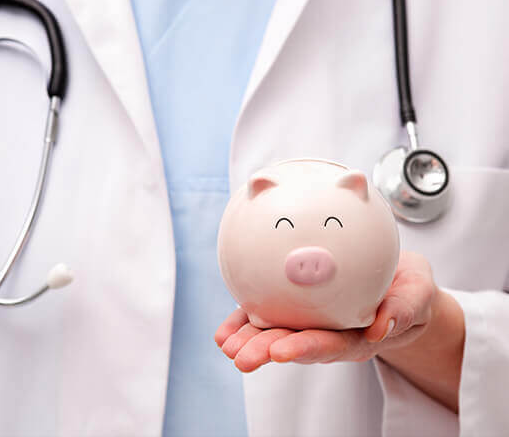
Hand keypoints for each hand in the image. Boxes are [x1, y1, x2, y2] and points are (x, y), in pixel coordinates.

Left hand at [214, 251, 437, 371]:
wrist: (399, 284)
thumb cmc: (409, 289)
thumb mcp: (418, 292)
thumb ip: (405, 308)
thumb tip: (382, 327)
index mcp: (358, 336)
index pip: (331, 345)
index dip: (305, 349)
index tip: (281, 352)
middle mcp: (330, 334)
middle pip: (296, 345)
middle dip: (267, 352)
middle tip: (242, 357)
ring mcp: (311, 323)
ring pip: (277, 334)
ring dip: (250, 341)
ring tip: (227, 346)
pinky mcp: (297, 309)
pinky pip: (268, 317)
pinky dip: (245, 324)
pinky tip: (223, 333)